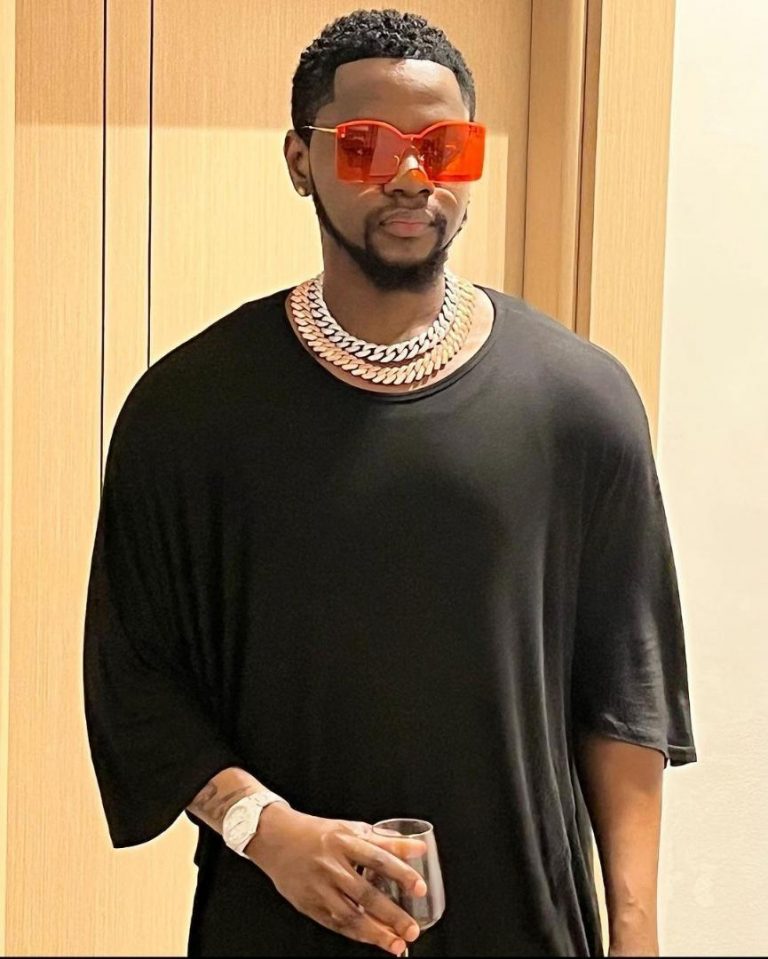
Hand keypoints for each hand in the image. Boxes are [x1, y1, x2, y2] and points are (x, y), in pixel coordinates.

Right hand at [245, 803, 427, 956]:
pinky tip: (372, 939)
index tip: (420, 888)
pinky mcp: (309, 904)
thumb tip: (419, 849)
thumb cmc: (318, 833)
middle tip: (412, 929)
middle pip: (366, 894)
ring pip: (350, 915)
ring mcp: (319, 887)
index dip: (401, 873)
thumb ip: (385, 841)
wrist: (276, 839)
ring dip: (376, 933)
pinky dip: (356, 934)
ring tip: (397, 944)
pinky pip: (336, 924)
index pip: (378, 858)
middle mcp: (331, 865)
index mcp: (344, 840)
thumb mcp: (351, 828)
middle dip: (392, 915)